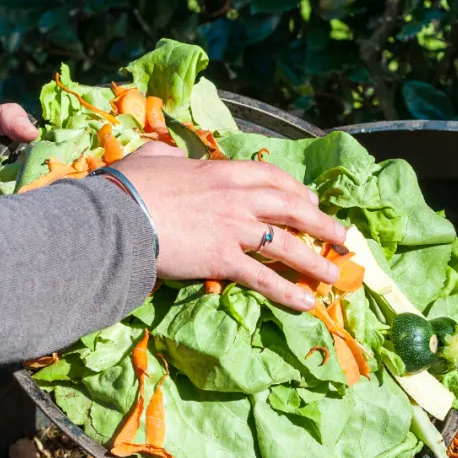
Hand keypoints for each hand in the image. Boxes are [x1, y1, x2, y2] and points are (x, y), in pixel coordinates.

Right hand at [113, 142, 346, 311]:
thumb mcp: (152, 158)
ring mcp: (233, 230)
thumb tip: (173, 155)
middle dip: (321, 223)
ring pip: (286, 244)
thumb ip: (169, 155)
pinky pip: (264, 278)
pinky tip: (306, 303)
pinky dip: (287, 291)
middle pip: (291, 208)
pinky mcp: (224, 260)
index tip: (310, 200)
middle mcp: (236, 198)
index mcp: (221, 171)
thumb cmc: (127, 187)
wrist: (116, 217)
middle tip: (342, 236)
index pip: (270, 176)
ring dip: (314, 260)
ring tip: (335, 274)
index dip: (295, 189)